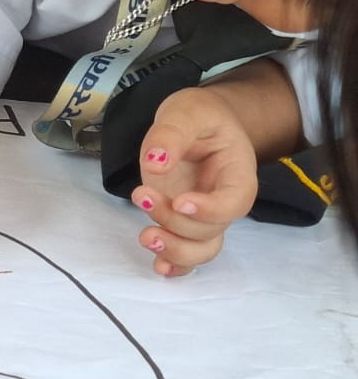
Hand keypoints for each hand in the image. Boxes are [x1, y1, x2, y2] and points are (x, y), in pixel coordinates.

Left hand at [130, 86, 257, 276]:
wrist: (196, 121)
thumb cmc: (198, 115)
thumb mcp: (186, 111)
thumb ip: (172, 133)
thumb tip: (156, 162)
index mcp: (236, 173)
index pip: (235, 202)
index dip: (210, 209)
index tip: (180, 201)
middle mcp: (223, 200)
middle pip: (211, 229)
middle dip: (175, 221)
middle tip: (143, 195)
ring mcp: (202, 215)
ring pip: (201, 248)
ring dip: (175, 251)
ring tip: (146, 237)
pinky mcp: (181, 221)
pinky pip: (187, 253)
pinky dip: (175, 265)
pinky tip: (158, 267)